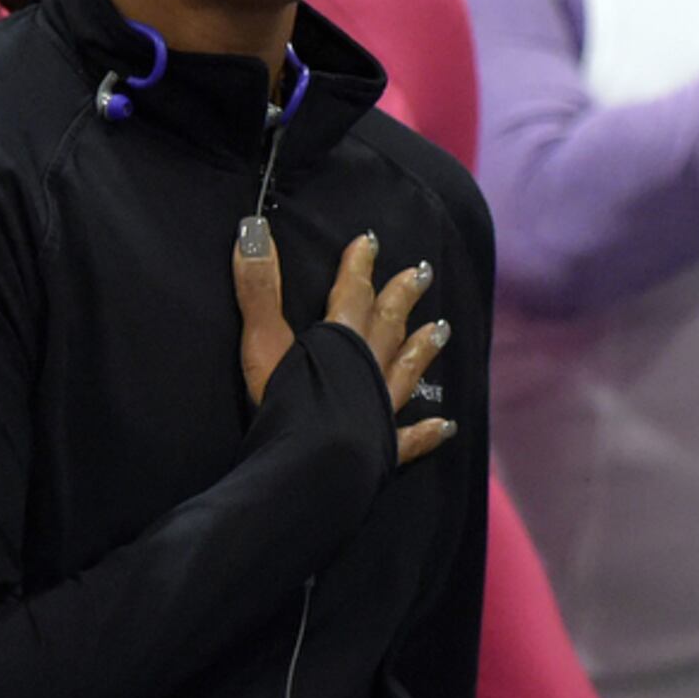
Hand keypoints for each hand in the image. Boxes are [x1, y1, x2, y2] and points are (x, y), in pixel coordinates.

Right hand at [232, 229, 457, 464]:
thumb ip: (259, 290)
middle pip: (387, 324)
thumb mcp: (263, 343)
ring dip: (422, 348)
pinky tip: (447, 426)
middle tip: (423, 272)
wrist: (312, 467)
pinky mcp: (383, 448)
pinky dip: (427, 432)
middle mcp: (368, 368)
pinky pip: (410, 438)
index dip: (358, 266)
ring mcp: (380, 408)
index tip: (370, 241)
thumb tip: (251, 230)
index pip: (352, 292)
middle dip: (401, 296)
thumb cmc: (285, 405)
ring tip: (442, 328)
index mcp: (340, 341)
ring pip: (406, 370)